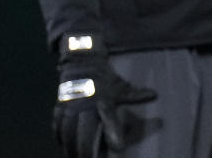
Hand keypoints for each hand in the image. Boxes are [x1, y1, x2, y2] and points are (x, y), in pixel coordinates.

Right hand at [52, 34, 155, 157]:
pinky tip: (62, 145)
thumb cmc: (105, 78)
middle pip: (82, 132)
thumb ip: (135, 94)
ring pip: (67, 132)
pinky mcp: (60, 107)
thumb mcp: (121, 86)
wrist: (82, 62)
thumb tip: (154, 95)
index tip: (119, 147)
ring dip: (70, 147)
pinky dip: (59, 137)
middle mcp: (85, 104)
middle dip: (85, 148)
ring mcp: (70, 106)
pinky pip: (57, 125)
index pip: (108, 118)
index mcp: (102, 99)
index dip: (114, 133)